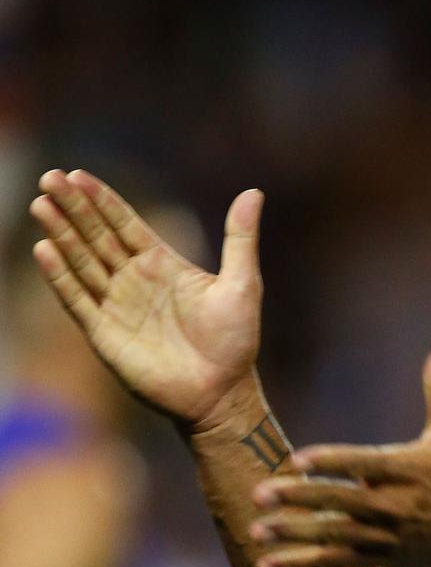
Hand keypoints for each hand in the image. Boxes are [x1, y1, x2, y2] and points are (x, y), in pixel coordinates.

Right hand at [29, 169, 264, 428]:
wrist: (222, 392)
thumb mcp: (242, 283)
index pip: (126, 224)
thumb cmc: (235, 340)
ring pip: (82, 262)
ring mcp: (117, 306)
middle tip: (50, 178)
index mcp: (164, 264)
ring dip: (62, 235)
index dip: (103, 200)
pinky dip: (62, 276)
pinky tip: (45, 250)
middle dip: (74, 208)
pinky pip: (78, 300)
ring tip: (40, 205)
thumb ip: (240, 238)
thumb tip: (254, 192)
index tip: (78, 174)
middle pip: (97, 236)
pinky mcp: (104, 334)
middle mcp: (135, 280)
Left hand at [250, 340, 430, 566]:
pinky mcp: (379, 557)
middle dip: (299, 498)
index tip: (298, 460)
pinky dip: (302, 565)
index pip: (363, 464)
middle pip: (340, 502)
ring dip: (293, 534)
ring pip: (333, 536)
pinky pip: (335, 563)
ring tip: (258, 529)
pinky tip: (267, 565)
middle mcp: (393, 505)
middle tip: (260, 494)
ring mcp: (384, 535)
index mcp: (406, 471)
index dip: (331, 462)